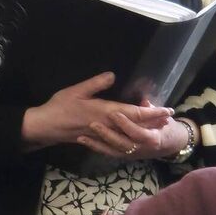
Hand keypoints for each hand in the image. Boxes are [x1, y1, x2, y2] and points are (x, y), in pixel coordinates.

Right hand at [21, 73, 173, 156]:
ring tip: (157, 126)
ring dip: (145, 130)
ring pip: (129, 134)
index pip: (134, 113)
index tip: (167, 110)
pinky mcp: (97, 138)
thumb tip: (113, 75)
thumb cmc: (60, 106)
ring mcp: (103, 133)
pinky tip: (134, 134)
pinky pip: (119, 139)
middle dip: (153, 123)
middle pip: (136, 126)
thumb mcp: (76, 91)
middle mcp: (108, 125)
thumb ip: (96, 84)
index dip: (152, 112)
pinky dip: (130, 136)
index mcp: (105, 111)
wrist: (46, 127)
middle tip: (169, 120)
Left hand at [78, 104, 194, 160]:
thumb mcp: (165, 118)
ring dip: (97, 143)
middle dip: (107, 134)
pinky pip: (108, 153)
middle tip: (93, 123)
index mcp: (152, 138)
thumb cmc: (167, 127)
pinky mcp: (124, 155)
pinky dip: (96, 147)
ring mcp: (131, 154)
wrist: (171, 146)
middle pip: (122, 143)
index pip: (137, 132)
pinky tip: (83, 140)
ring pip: (112, 150)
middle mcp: (140, 148)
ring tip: (82, 136)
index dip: (126, 124)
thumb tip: (144, 101)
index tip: (115, 113)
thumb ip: (152, 110)